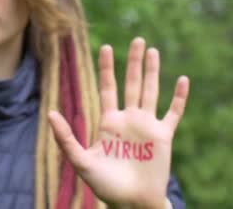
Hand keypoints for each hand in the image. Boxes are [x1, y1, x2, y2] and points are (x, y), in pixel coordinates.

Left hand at [48, 37, 188, 208]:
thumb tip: (49, 113)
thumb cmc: (105, 185)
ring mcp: (147, 126)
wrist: (132, 202)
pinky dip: (178, 97)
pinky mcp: (163, 136)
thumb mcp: (80, 161)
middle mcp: (128, 119)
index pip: (107, 88)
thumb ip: (65, 138)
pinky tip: (182, 80)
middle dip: (134, 62)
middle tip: (137, 40)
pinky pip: (173, 113)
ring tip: (153, 51)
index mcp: (109, 122)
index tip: (106, 47)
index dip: (107, 68)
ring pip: (151, 91)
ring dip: (153, 71)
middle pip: (131, 83)